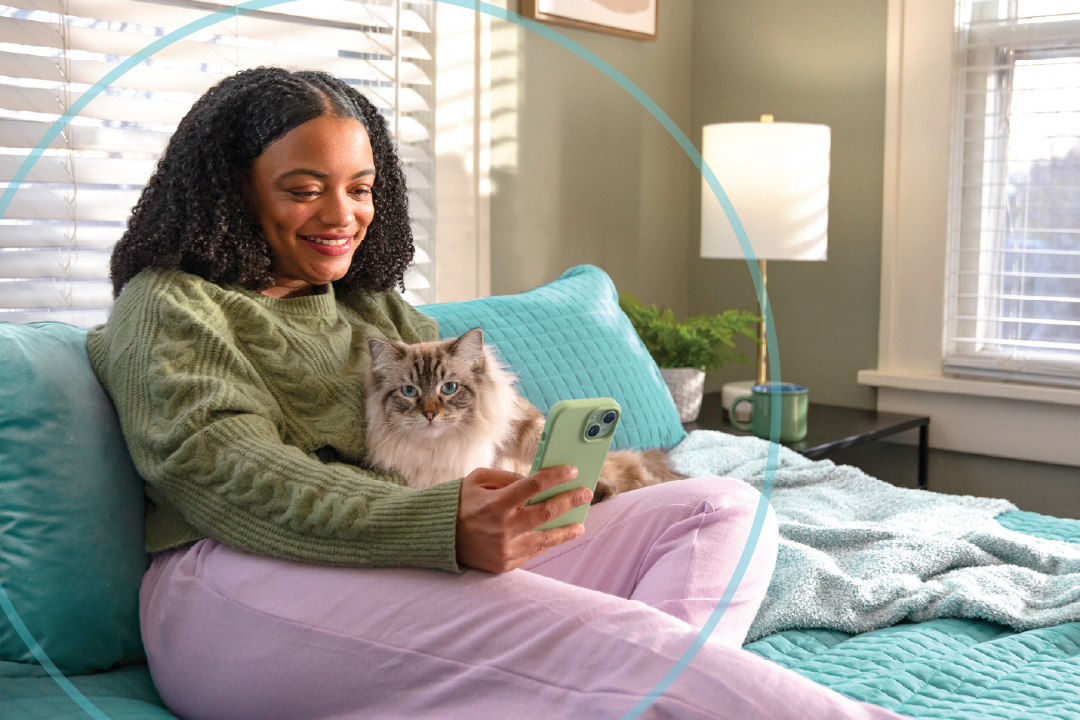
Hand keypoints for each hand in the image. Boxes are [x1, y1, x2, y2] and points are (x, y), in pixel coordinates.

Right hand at [456, 465, 590, 572]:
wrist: (438, 538)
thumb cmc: (459, 504)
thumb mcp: (477, 480)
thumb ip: (506, 478)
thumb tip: (535, 481)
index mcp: (495, 503)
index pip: (535, 486)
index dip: (556, 476)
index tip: (572, 471)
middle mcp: (503, 528)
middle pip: (547, 512)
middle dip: (570, 500)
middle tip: (585, 493)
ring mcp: (505, 549)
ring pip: (545, 539)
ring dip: (566, 531)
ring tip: (580, 525)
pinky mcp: (505, 565)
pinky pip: (532, 552)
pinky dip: (546, 543)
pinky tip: (556, 536)